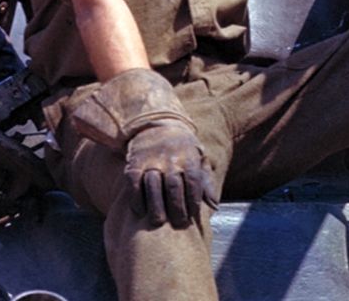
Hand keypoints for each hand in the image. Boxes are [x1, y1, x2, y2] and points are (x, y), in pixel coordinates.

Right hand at [69, 68, 219, 228]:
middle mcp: (169, 158)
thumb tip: (214, 205)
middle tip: (178, 224)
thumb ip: (205, 180)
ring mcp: (150, 160)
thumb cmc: (182, 148)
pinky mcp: (134, 164)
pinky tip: (139, 211)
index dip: (194, 200)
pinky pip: (133, 183)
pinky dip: (136, 198)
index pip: (194, 181)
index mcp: (188, 156)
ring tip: (159, 222)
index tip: (193, 216)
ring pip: (153, 185)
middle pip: (173, 186)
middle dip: (176, 207)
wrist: (155, 124)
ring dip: (156, 206)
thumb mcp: (198, 157)